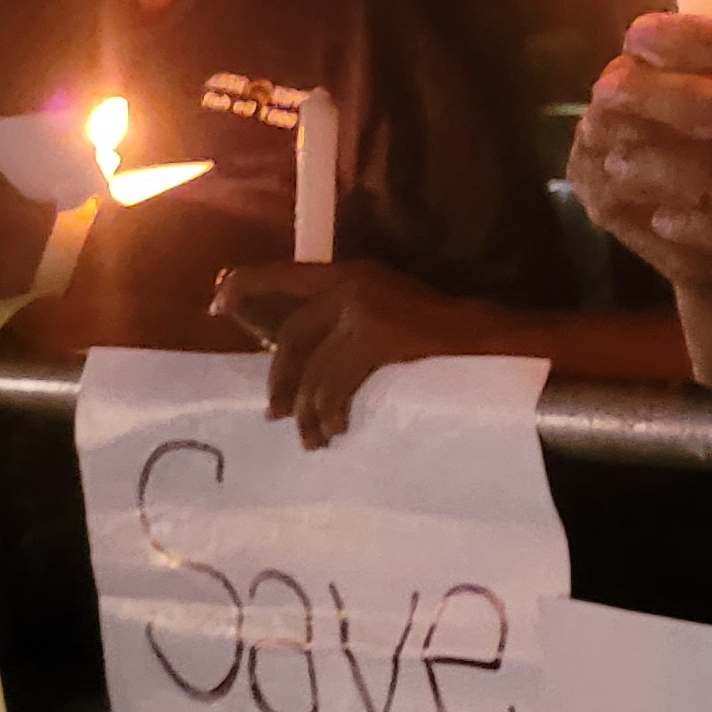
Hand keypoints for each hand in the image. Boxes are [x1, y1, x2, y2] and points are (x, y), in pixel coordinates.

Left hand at [212, 261, 508, 448]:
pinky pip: (336, 383)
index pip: (278, 275)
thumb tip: (299, 354)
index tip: (217, 309)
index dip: (241, 290)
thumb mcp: (388, 311)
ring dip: (306, 410)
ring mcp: (363, 310)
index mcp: (348, 273)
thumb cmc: (445, 337)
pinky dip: (331, 411)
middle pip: (290, 336)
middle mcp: (349, 285)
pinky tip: (339, 427)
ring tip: (313, 438)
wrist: (494, 340)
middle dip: (278, 382)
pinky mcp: (377, 337)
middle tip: (273, 415)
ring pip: (311, 368)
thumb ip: (344, 319)